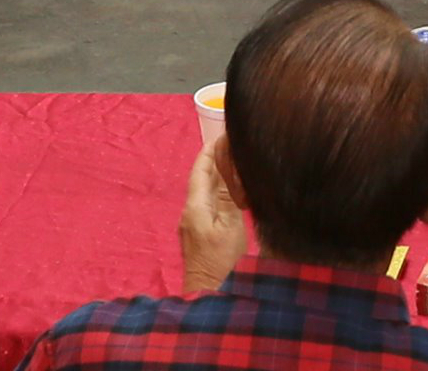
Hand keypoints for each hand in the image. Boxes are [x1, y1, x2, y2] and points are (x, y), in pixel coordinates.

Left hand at [177, 142, 249, 297]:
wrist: (207, 294)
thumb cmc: (220, 262)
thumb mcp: (231, 227)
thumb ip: (230, 198)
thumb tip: (232, 171)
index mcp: (195, 206)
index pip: (200, 170)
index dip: (210, 151)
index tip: (223, 134)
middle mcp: (190, 212)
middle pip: (203, 179)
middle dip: (216, 160)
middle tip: (234, 144)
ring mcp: (194, 224)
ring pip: (206, 192)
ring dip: (219, 176)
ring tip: (237, 161)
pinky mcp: (200, 234)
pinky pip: (209, 204)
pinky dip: (221, 192)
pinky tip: (234, 192)